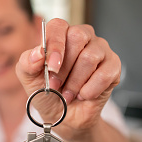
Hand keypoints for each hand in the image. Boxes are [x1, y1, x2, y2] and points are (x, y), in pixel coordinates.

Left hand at [16, 18, 120, 141]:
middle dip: (64, 67)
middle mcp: (82, 37)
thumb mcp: (28, 78)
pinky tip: (83, 95)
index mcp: (60, 34)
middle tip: (55, 85)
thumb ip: (27, 62)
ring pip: (90, 57)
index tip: (51, 67)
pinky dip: (90, 89)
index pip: (59, 26)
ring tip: (68, 93)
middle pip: (77, 37)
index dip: (55, 45)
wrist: (64, 116)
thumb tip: (38, 52)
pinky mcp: (114, 66)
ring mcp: (100, 50)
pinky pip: (105, 74)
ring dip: (75, 82)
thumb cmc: (46, 91)